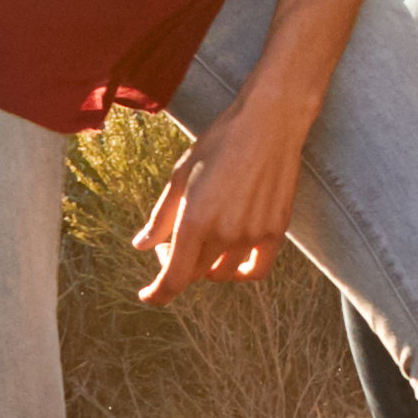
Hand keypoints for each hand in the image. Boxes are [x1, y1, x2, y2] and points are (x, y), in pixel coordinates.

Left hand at [133, 99, 308, 298]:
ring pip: (224, 273)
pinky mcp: (275, 231)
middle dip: (178, 266)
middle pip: (196, 275)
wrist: (269, 122)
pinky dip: (241, 271)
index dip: (158, 294)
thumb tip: (141, 245)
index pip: (174, 279)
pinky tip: (233, 256)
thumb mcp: (181, 175)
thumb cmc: (220, 142)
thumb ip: (161, 216)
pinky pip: (256, 270)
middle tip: (171, 245)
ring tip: (204, 244)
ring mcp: (252, 235)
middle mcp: (224, 234)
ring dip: (207, 267)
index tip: (148, 295)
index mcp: (195, 220)